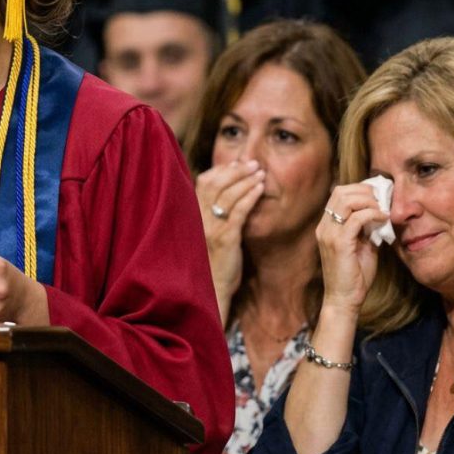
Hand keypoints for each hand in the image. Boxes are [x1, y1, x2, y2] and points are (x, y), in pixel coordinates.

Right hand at [196, 160, 264, 321]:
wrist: (212, 290)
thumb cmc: (214, 260)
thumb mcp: (210, 232)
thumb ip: (215, 212)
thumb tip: (231, 190)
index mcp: (193, 214)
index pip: (204, 182)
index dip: (222, 169)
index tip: (238, 163)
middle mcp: (199, 218)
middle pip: (215, 183)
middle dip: (236, 170)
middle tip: (253, 163)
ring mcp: (211, 228)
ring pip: (228, 195)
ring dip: (246, 180)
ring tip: (260, 173)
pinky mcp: (225, 239)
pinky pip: (238, 212)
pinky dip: (249, 197)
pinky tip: (259, 189)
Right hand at [318, 183, 389, 313]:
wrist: (345, 299)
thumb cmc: (354, 275)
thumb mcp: (361, 244)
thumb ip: (366, 227)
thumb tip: (380, 212)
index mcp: (327, 226)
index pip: (338, 193)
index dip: (359, 189)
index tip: (378, 196)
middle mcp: (324, 227)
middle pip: (340, 191)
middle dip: (364, 190)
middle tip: (382, 200)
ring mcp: (329, 234)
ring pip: (346, 200)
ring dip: (369, 201)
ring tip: (382, 210)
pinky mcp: (339, 243)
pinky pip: (357, 218)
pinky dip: (373, 214)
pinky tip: (383, 219)